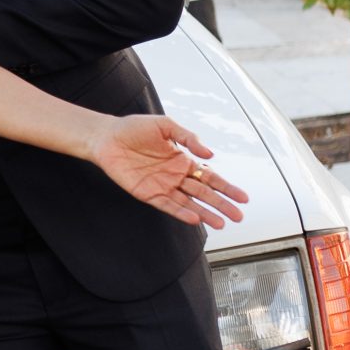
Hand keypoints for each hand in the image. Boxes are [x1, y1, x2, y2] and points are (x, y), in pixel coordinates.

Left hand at [93, 115, 246, 228]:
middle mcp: (176, 176)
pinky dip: (181, 213)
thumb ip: (188, 138)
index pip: (210, 177)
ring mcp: (163, 186)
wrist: (106, 137)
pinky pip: (168, 206)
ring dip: (205, 214)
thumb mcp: (166, 125)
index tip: (243, 197)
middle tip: (238, 216)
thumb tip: (210, 155)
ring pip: (189, 204)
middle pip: (203, 194)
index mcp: (183, 160)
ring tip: (222, 224)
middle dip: (222, 205)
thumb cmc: (135, 128)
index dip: (226, 187)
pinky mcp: (148, 194)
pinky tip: (195, 218)